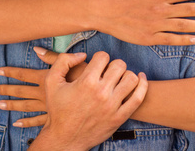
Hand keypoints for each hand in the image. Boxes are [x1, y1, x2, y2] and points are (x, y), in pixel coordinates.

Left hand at [0, 47, 86, 126]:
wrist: (99, 99)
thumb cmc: (88, 80)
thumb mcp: (73, 65)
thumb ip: (53, 58)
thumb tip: (37, 49)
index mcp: (47, 79)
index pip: (25, 74)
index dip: (11, 72)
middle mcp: (44, 93)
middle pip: (21, 91)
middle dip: (6, 89)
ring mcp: (48, 107)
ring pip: (26, 106)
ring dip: (11, 105)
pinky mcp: (53, 117)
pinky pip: (37, 121)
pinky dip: (26, 122)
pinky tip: (17, 123)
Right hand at [29, 51, 147, 150]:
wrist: (64, 139)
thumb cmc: (58, 109)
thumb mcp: (51, 81)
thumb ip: (63, 61)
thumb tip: (82, 54)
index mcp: (86, 82)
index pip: (103, 56)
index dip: (99, 58)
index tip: (96, 65)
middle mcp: (101, 93)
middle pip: (119, 65)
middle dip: (113, 65)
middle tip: (106, 72)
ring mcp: (112, 106)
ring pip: (131, 78)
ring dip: (126, 74)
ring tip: (118, 79)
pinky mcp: (120, 117)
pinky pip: (138, 97)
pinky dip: (143, 85)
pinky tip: (140, 79)